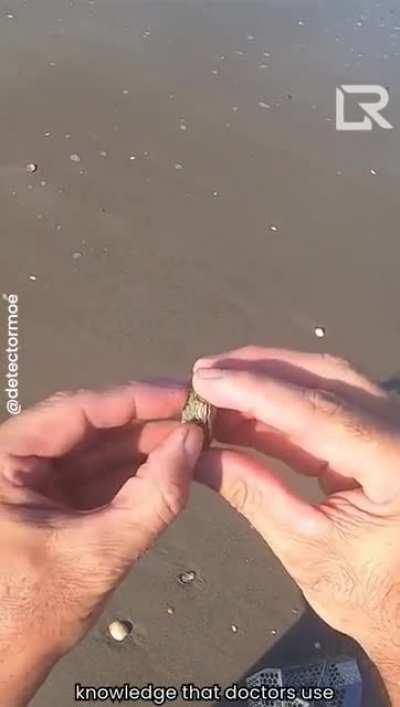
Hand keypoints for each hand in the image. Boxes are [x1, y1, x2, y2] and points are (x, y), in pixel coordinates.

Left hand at [0, 382, 202, 706]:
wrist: (2, 663)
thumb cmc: (25, 615)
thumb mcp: (95, 554)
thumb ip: (151, 499)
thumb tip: (192, 445)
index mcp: (3, 461)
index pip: (76, 410)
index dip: (134, 399)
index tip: (180, 394)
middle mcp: (17, 461)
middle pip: (90, 426)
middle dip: (146, 423)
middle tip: (196, 417)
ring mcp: (36, 481)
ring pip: (98, 449)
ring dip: (145, 446)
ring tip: (191, 440)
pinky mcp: (54, 501)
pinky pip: (100, 476)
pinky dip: (135, 472)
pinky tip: (170, 466)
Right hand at [193, 346, 399, 702]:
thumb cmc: (368, 594)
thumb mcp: (305, 548)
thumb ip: (254, 494)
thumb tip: (199, 455)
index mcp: (396, 463)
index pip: (319, 412)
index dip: (256, 392)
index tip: (206, 380)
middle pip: (326, 379)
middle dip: (259, 371)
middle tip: (204, 375)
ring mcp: (392, 429)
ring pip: (326, 382)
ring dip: (267, 381)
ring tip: (214, 387)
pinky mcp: (376, 435)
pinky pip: (326, 406)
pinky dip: (280, 406)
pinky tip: (241, 410)